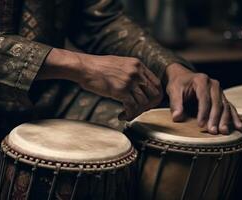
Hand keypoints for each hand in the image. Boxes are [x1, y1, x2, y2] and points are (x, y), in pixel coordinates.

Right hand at [40, 48, 162, 120]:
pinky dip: (128, 115)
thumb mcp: (120, 64)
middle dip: (148, 106)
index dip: (153, 96)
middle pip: (154, 94)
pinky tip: (122, 116)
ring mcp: (129, 81)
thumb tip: (138, 87)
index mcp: (138, 65)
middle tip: (138, 111)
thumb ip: (132, 72)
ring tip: (127, 114)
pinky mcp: (120, 91)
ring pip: (143, 103)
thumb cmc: (98, 67)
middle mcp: (136, 72)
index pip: (156, 83)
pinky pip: (132, 107)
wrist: (84, 67)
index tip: (145, 103)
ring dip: (136, 112)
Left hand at [165, 63, 241, 133]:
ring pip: (225, 106)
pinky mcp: (222, 97)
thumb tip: (177, 118)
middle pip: (217, 103)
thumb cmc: (178, 84)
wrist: (183, 76)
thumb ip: (175, 103)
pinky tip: (239, 127)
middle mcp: (213, 84)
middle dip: (215, 118)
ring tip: (223, 132)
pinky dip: (234, 117)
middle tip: (213, 131)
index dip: (203, 112)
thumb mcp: (173, 90)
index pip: (204, 98)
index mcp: (201, 80)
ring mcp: (219, 91)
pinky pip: (230, 107)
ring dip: (225, 120)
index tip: (200, 125)